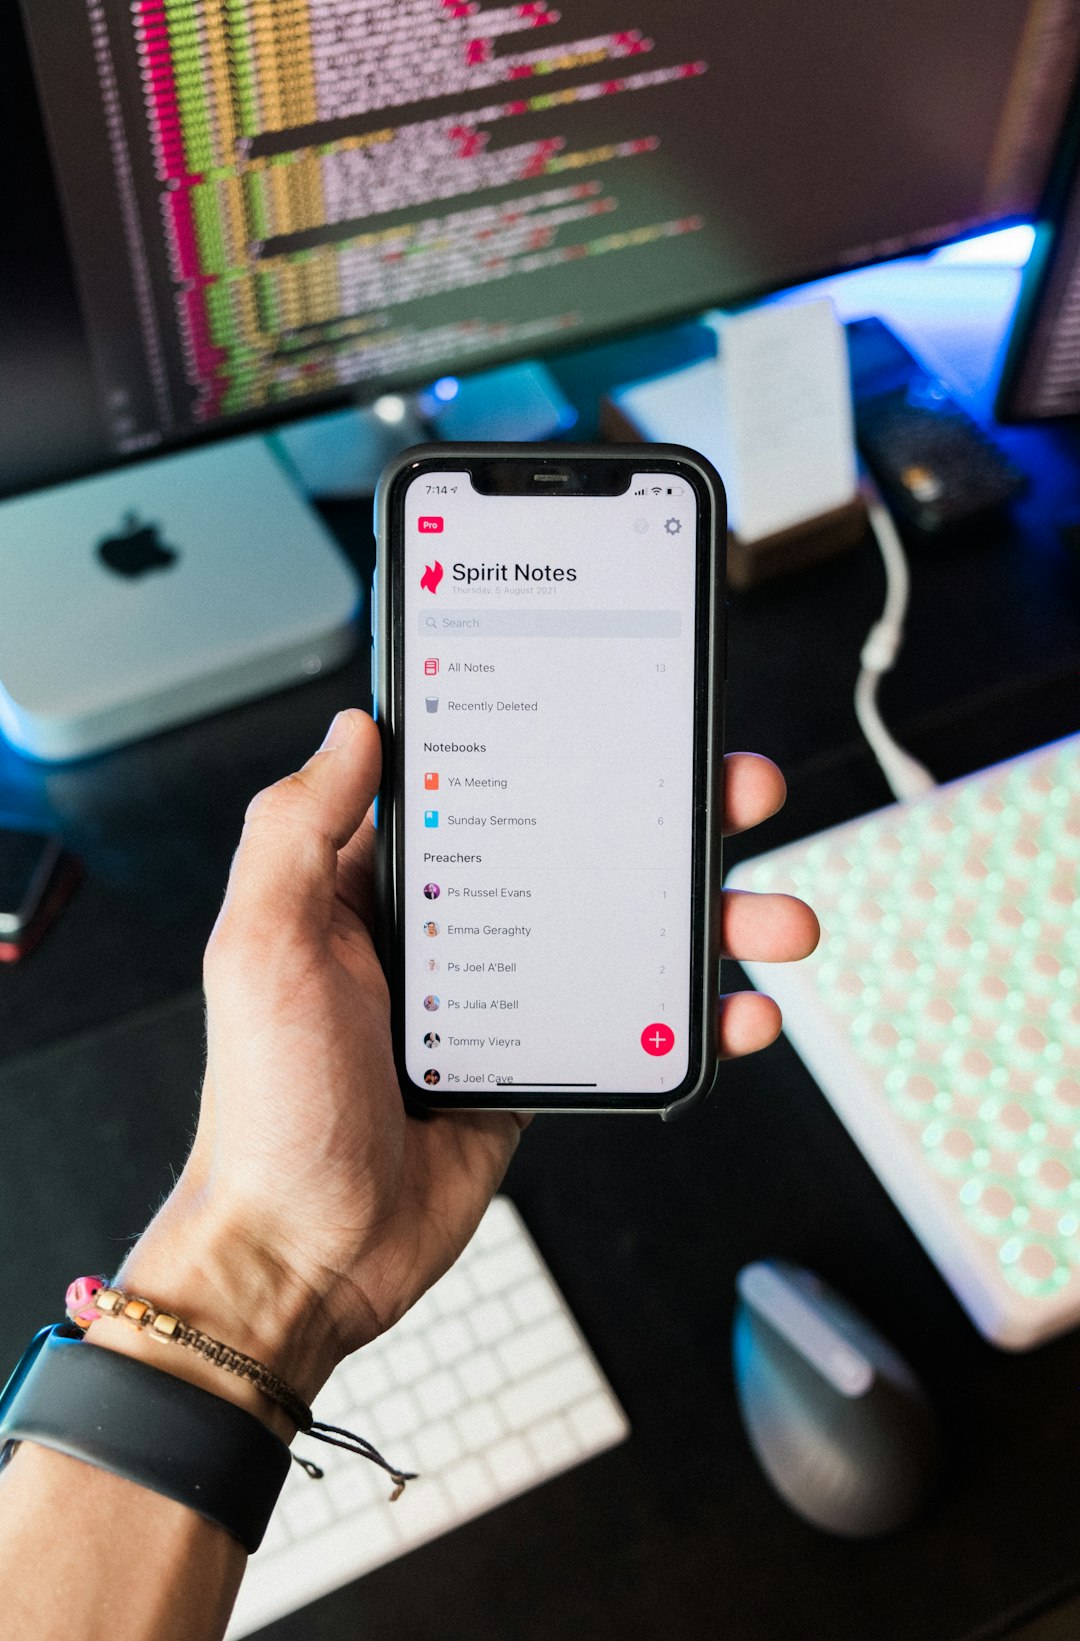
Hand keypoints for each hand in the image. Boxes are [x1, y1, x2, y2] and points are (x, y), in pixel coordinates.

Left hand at [114, 711, 816, 1413]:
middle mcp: (449, 926)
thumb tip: (355, 729)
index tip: (626, 711)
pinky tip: (740, 1012)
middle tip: (740, 793)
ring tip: (778, 918)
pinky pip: (629, 1019)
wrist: (311, 1256)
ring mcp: (503, 995)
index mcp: (379, 885)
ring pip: (624, 929)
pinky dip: (694, 1016)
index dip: (557, 742)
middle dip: (670, 818)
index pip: (481, 782)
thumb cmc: (270, 1109)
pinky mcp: (539, 1060)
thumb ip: (297, 830)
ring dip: (710, 919)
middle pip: (579, 845)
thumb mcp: (264, 947)